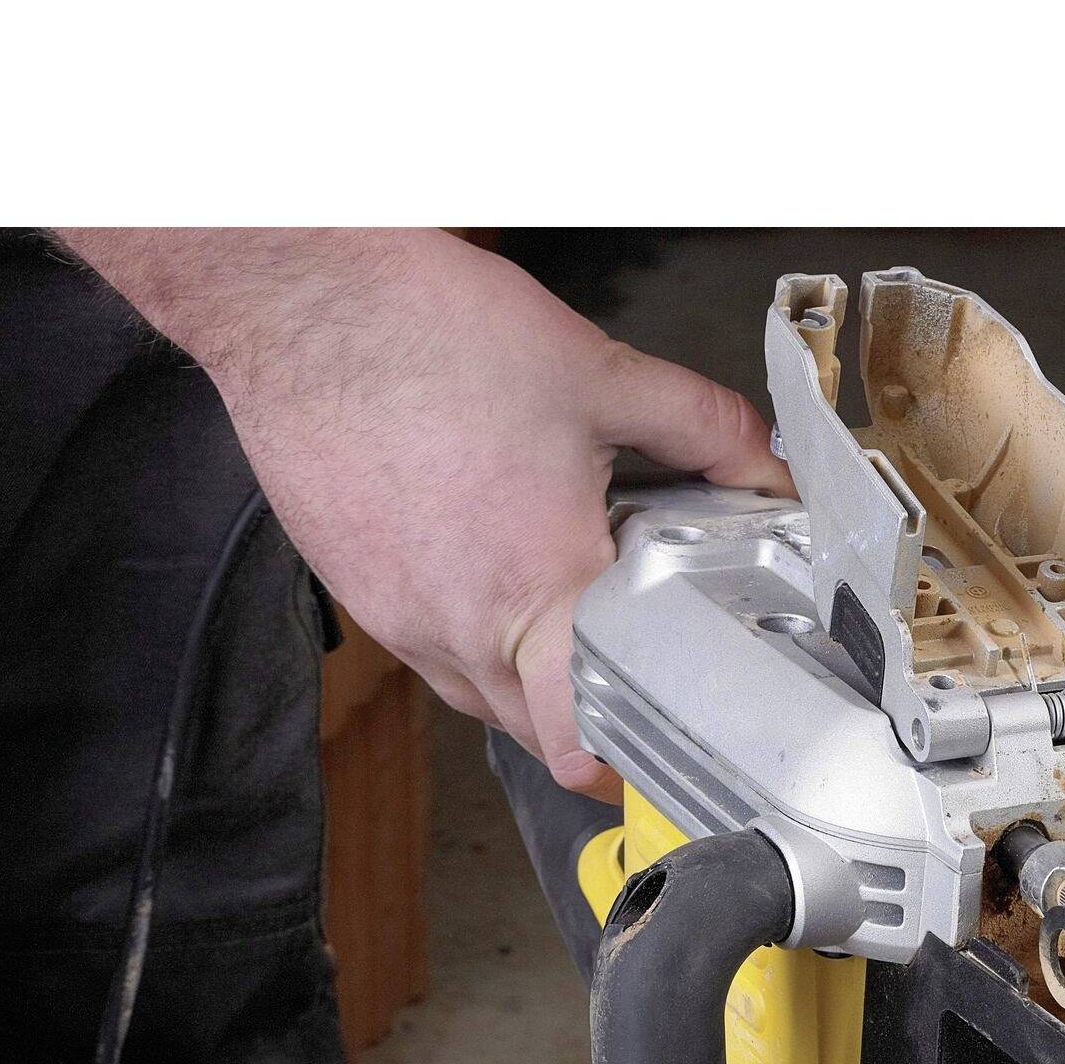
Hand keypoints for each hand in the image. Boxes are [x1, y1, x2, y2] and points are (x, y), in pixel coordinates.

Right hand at [63, 229, 792, 798]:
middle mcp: (460, 627)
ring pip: (482, 701)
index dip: (626, 767)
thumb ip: (704, 429)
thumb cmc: (430, 333)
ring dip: (533, 690)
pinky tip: (503, 587)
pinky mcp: (359, 596)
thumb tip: (766, 465)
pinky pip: (433, 656)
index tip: (661, 758)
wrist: (299, 296)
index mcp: (535, 591)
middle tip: (639, 692)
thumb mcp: (600, 375)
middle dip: (590, 730)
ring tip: (575, 634)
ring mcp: (400, 620)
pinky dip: (478, 646)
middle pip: (537, 735)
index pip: (578, 741)